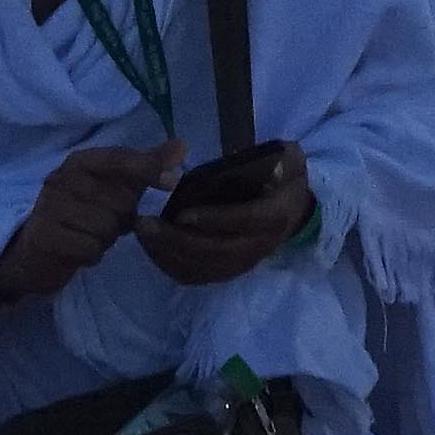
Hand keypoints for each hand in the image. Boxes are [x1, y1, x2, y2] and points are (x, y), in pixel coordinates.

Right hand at [0, 142, 176, 311]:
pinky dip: (92, 254)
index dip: (148, 169)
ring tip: (89, 235)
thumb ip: (146, 166)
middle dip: (121, 220)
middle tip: (104, 222)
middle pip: (119, 202)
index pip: (119, 159)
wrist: (36, 251)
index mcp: (80, 161)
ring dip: (105, 239)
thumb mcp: (115, 186)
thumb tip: (181, 146)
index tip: (173, 182)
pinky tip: (80, 249)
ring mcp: (49, 207)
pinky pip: (90, 249)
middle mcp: (61, 178)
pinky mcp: (44, 236)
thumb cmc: (82, 213)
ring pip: (106, 228)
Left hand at [133, 143, 314, 286]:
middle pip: (216, 251)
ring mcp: (242, 263)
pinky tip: (151, 248)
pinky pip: (196, 276)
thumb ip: (280, 160)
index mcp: (275, 216)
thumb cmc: (282, 178)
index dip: (213, 220)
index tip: (181, 214)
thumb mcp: (288, 159)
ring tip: (143, 234)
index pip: (244, 222)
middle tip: (146, 224)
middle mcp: (259, 246)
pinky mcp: (227, 271)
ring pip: (203, 267)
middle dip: (178, 240)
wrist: (292, 210)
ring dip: (170, 254)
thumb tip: (268, 166)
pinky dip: (171, 265)